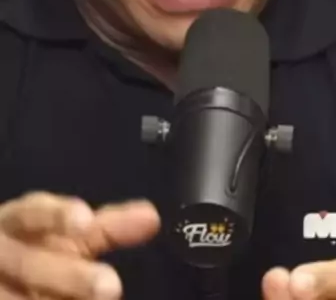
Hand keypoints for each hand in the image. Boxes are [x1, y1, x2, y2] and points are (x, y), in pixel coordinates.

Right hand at [0, 192, 159, 299]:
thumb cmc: (35, 243)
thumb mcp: (67, 231)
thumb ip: (108, 226)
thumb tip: (152, 218)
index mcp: (17, 221)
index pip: (33, 212)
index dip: (58, 215)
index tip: (86, 220)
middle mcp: (1, 251)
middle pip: (29, 263)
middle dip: (70, 276)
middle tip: (112, 287)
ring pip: (16, 297)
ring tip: (106, 299)